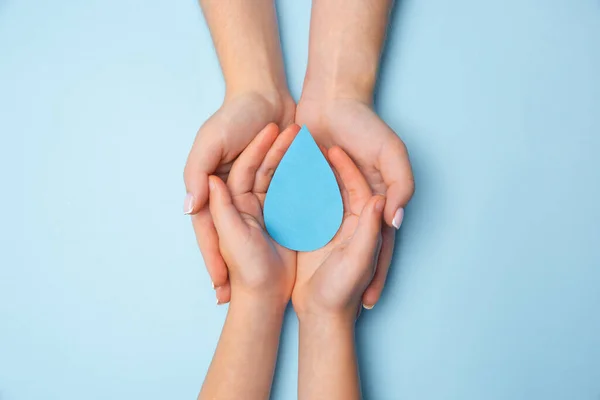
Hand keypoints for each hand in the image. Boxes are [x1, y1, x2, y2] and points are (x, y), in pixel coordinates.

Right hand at [184, 91, 294, 303]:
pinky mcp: (280, 183)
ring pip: (259, 230)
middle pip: (233, 238)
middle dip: (236, 267)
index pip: (210, 232)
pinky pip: (282, 210)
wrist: (267, 94)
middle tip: (240, 299)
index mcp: (214, 188)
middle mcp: (233, 194)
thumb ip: (197, 172)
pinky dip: (285, 230)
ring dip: (261, 252)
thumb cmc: (234, 116)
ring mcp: (257, 190)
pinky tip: (291, 251)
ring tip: (268, 281)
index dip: (213, 261)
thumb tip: (189, 207)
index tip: (220, 289)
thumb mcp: (210, 141)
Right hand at [293, 146, 384, 321]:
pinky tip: (282, 177)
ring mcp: (327, 228)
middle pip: (338, 185)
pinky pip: (302, 207)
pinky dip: (294, 191)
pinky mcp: (310, 236)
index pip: (359, 188)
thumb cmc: (342, 292)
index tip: (333, 149)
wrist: (321, 317)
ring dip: (308, 174)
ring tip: (294, 152)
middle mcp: (348, 222)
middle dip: (326, 165)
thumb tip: (382, 200)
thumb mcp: (358, 260)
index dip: (348, 167)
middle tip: (310, 141)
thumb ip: (370, 231)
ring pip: (319, 192)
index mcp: (364, 225)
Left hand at [296, 97, 413, 308]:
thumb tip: (395, 220)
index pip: (378, 245)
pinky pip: (300, 214)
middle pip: (348, 247)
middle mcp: (352, 205)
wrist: (332, 99)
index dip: (375, 273)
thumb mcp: (392, 153)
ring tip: (306, 291)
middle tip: (332, 307)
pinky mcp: (305, 187)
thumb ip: (401, 185)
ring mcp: (328, 198)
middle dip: (342, 277)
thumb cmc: (365, 125)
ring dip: (316, 262)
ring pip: (322, 237)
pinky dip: (295, 233)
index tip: (366, 303)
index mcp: (375, 202)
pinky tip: (286, 257)